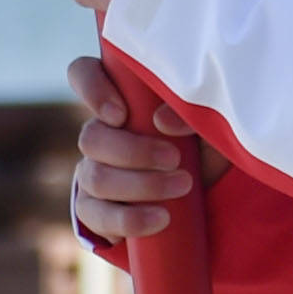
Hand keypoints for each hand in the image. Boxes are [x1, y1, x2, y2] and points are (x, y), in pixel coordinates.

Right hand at [68, 52, 224, 242]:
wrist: (203, 198)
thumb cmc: (203, 146)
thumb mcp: (209, 127)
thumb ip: (192, 115)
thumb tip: (162, 121)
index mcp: (121, 99)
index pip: (83, 73)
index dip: (92, 88)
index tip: (121, 114)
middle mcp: (100, 133)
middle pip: (91, 137)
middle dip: (134, 152)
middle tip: (175, 159)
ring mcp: (92, 172)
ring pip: (94, 177)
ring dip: (141, 185)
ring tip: (182, 186)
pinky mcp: (94, 210)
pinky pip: (95, 216)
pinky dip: (130, 220)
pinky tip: (160, 218)